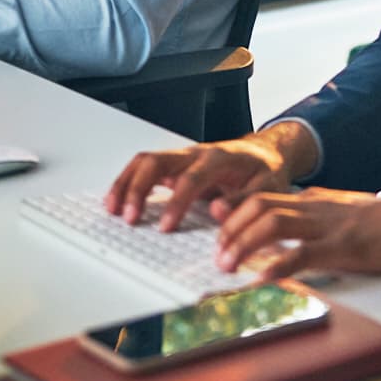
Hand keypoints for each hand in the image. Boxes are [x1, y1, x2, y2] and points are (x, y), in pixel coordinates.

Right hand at [105, 124, 308, 228]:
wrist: (266, 153)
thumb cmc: (266, 171)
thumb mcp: (268, 187)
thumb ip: (244, 200)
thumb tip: (218, 212)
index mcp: (220, 158)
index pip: (191, 178)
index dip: (176, 203)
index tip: (166, 227)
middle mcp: (196, 153)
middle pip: (158, 161)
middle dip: (138, 188)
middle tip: (129, 217)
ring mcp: (183, 157)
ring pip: (146, 160)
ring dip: (127, 183)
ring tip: (113, 209)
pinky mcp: (175, 165)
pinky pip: (145, 167)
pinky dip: (128, 181)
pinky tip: (118, 200)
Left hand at [213, 188, 380, 279]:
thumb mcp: (345, 211)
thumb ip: (317, 212)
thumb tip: (290, 220)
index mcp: (315, 199)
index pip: (265, 196)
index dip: (235, 208)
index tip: (214, 220)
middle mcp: (316, 207)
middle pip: (261, 205)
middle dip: (231, 227)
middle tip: (217, 253)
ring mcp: (329, 225)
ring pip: (274, 224)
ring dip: (244, 243)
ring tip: (228, 264)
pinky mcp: (344, 247)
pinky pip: (304, 253)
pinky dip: (278, 265)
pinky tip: (263, 277)